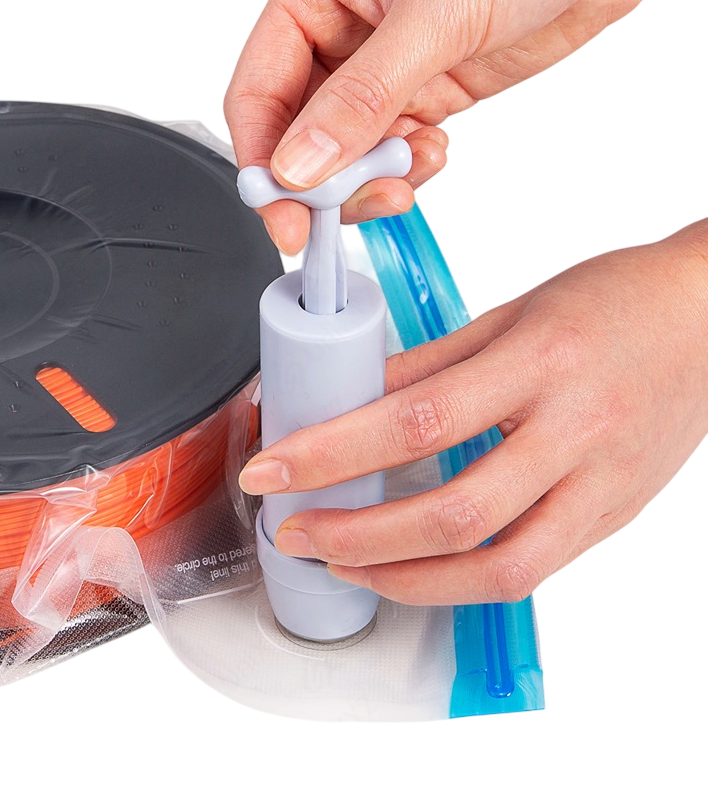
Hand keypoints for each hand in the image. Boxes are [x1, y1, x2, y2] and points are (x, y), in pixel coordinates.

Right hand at [225, 0, 641, 252]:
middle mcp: (339, 39)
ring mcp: (380, 74)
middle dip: (321, 186)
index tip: (284, 218)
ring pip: (346, 155)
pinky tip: (431, 156)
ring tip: (405, 179)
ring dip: (370, 184)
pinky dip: (407, 172)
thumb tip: (301, 166)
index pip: (258, 94)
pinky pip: (392, 155)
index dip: (263, 164)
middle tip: (342, 218)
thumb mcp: (434, 19)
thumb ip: (362, 98)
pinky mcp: (421, 96)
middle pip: (297, 136)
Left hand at [238, 221, 707, 603]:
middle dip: (355, 535)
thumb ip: (429, 363)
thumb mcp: (511, 313)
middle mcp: (573, 432)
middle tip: (295, 530)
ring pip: (496, 568)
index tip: (273, 468)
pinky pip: (530, 571)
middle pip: (451, 513)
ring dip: (402, 579)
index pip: (416, 419)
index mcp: (539, 362)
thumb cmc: (612, 302)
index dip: (331, 452)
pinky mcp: (609, 518)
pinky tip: (412, 570)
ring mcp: (599, 486)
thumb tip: (352, 400)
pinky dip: (458, 583)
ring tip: (343, 564)